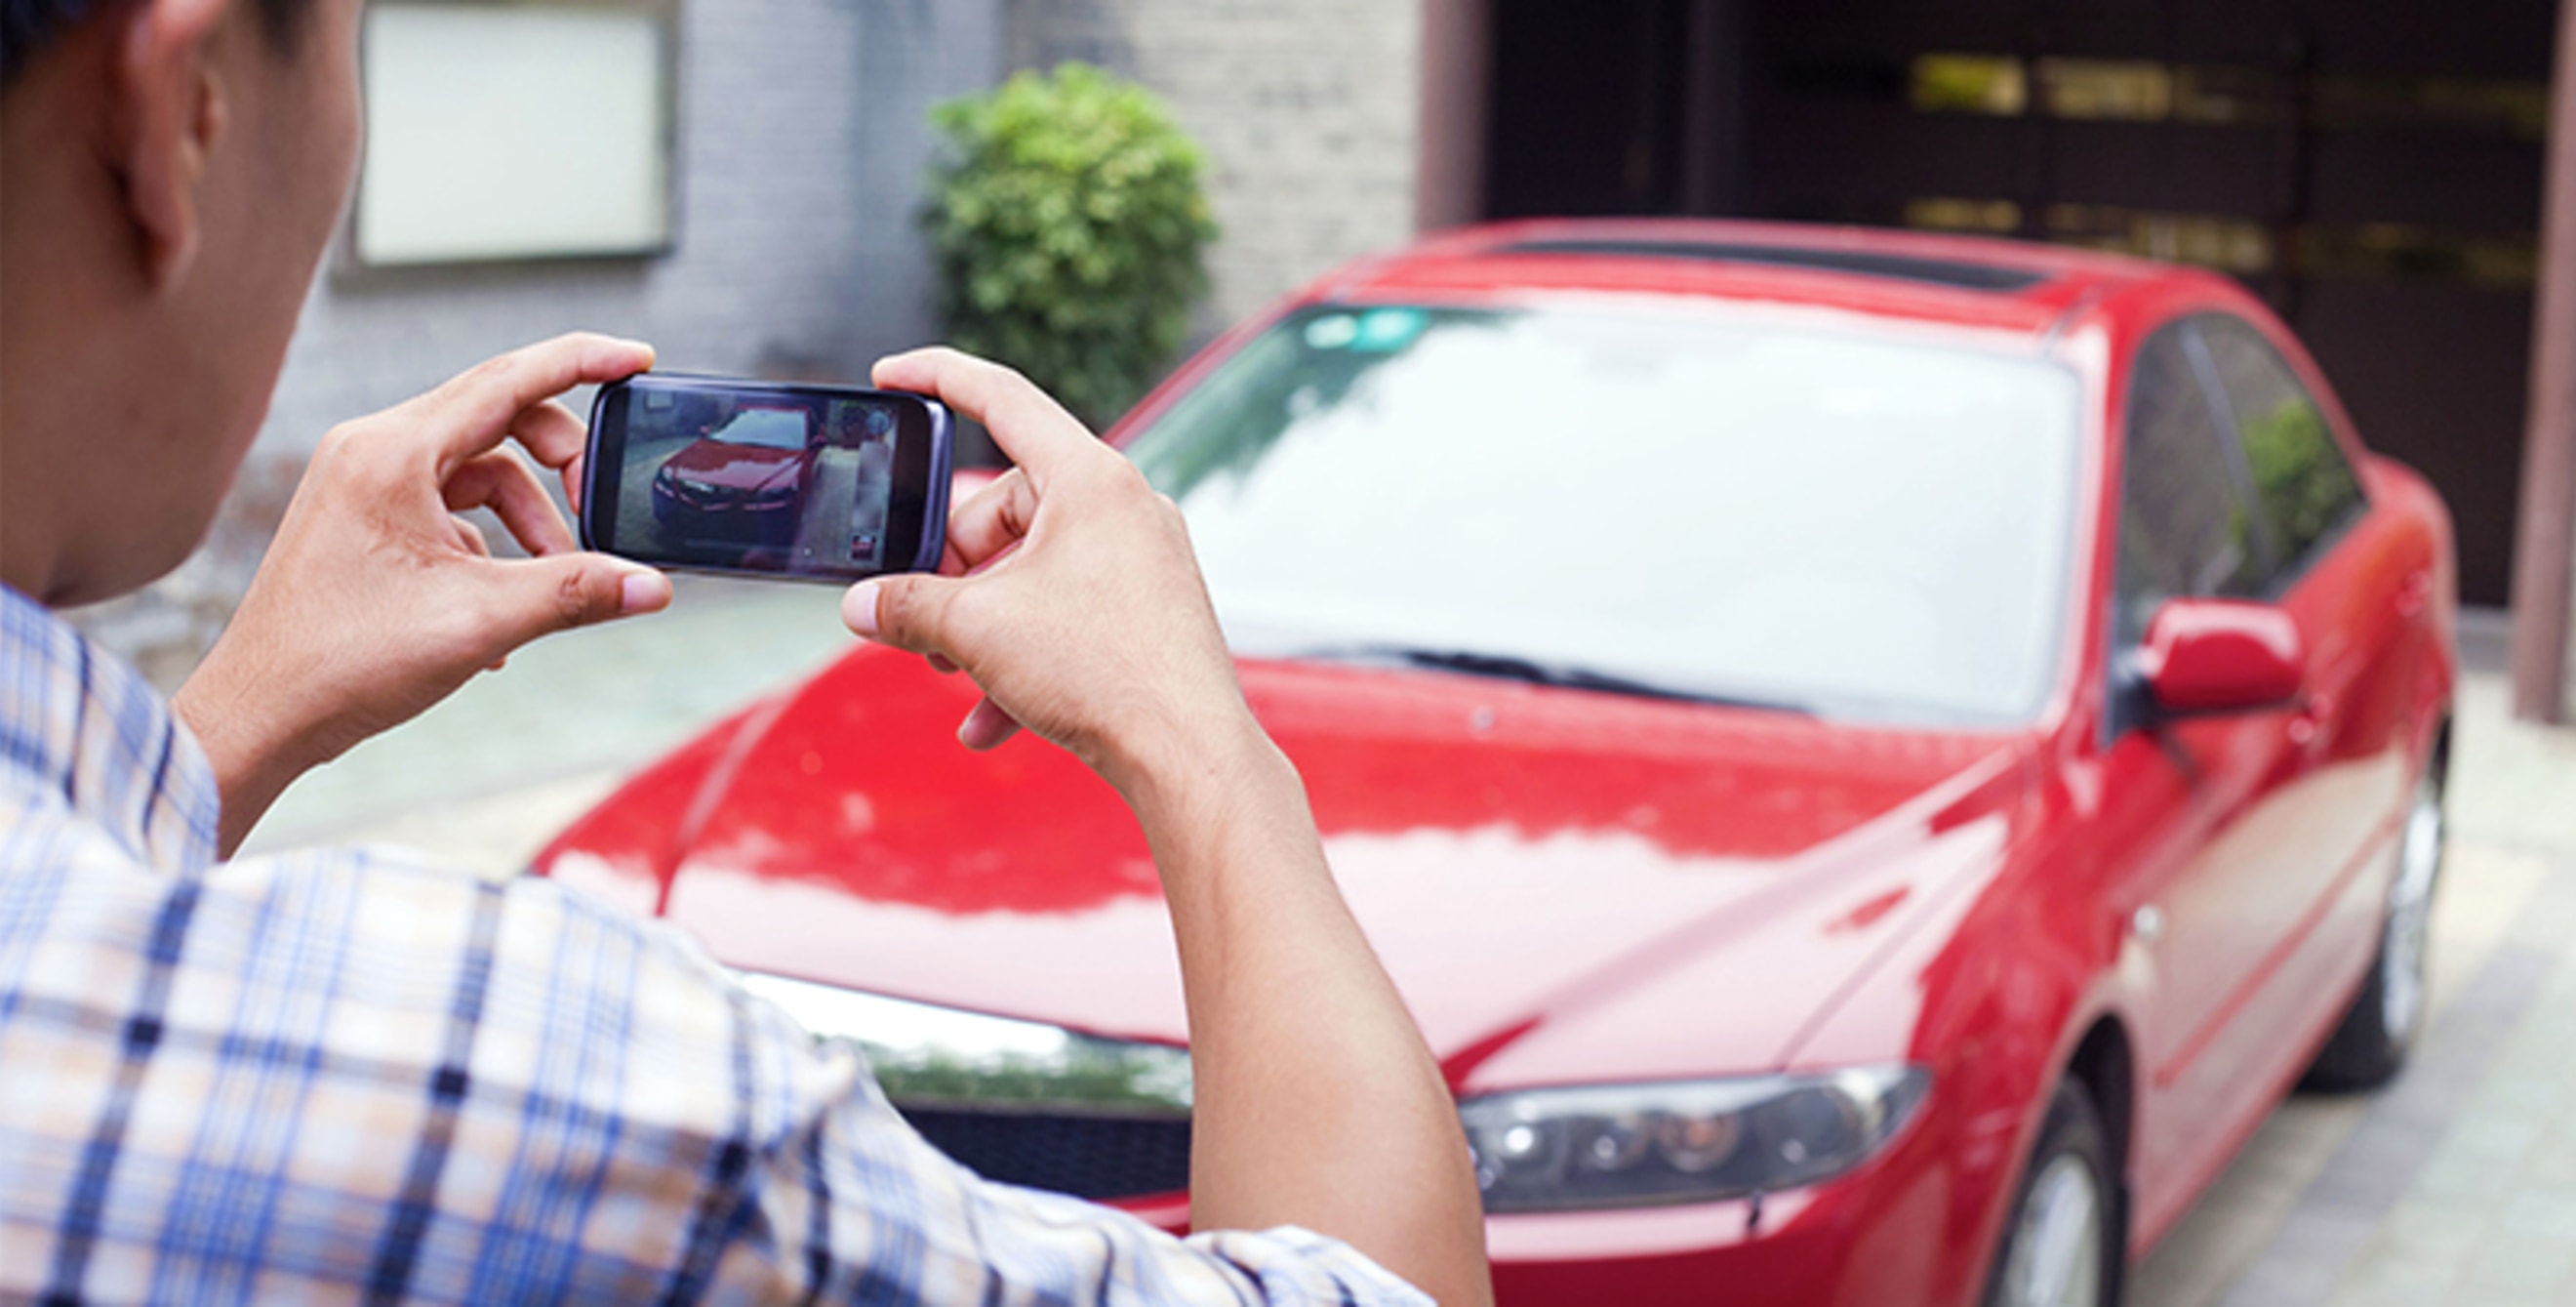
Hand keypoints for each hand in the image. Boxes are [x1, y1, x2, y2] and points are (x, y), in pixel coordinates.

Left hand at [174, 333, 671, 853]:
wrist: (258, 715)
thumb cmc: (343, 662)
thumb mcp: (479, 623)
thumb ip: (575, 593)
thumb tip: (652, 585)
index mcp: (392, 452)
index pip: (508, 379)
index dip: (583, 362)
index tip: (639, 360)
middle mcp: (371, 451)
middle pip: (498, 420)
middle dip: (560, 464)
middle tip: (598, 514)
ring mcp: (360, 484)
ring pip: (477, 472)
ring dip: (528, 519)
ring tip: (550, 581)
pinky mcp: (360, 520)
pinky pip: (447, 509)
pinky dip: (489, 547)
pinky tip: (499, 613)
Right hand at [841, 349, 1252, 794]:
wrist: (1189, 756)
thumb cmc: (1105, 674)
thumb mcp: (978, 631)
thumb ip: (907, 606)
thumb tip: (862, 607)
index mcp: (1091, 478)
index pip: (1002, 397)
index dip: (936, 377)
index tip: (890, 373)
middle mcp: (1126, 506)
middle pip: (1008, 506)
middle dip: (953, 565)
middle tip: (919, 614)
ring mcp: (1144, 559)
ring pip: (1034, 569)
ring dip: (982, 622)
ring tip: (952, 673)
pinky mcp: (1151, 610)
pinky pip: (1069, 614)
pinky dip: (1024, 657)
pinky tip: (988, 721)